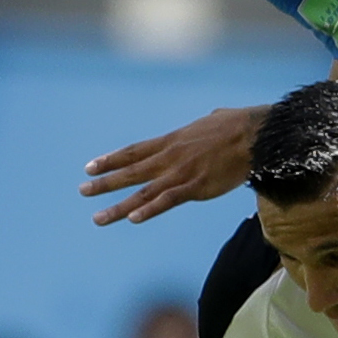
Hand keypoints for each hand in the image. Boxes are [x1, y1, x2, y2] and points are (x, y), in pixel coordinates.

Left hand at [82, 105, 259, 224]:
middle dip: (104, 183)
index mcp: (172, 141)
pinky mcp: (196, 186)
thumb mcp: (214, 119)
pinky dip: (150, 209)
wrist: (255, 135)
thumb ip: (206, 123)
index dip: (111, 160)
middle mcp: (170, 157)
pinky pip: (168, 201)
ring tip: (97, 218)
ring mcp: (181, 173)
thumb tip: (212, 118)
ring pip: (143, 192)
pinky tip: (134, 219)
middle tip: (82, 191)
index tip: (90, 167)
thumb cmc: (239, 125)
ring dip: (119, 206)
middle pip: (131, 172)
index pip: (134, 152)